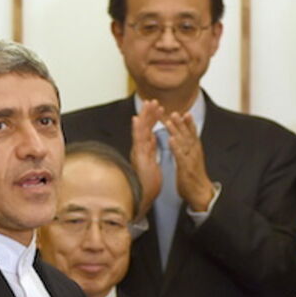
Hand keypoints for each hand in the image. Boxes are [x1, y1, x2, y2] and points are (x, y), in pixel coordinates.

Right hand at [130, 100, 164, 216]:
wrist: (143, 197)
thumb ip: (151, 150)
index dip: (153, 118)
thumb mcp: (153, 162)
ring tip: (148, 103)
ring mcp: (138, 152)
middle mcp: (140, 149)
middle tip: (152, 100)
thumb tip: (153, 139)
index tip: (158, 107)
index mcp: (145, 149)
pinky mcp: (138, 157)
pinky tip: (137, 119)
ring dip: (144, 116)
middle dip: (148, 113)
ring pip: (140, 130)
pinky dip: (137, 129)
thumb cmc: (146, 183)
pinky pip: (138, 141)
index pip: (149, 130)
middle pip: (144, 127)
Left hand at [163, 112, 214, 211]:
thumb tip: (183, 142)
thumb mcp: (192, 160)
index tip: (184, 113)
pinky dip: (176, 146)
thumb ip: (188, 150)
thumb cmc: (194, 178)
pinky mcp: (186, 168)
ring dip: (176, 130)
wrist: (201, 194)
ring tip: (169, 121)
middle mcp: (194, 152)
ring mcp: (190, 159)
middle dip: (181, 123)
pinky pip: (180, 155)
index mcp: (195, 150)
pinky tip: (171, 139)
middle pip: (187, 135)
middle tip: (174, 112)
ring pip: (183, 142)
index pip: (192, 134)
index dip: (188, 123)